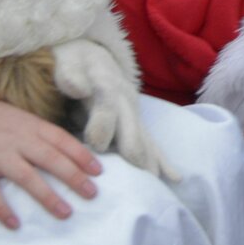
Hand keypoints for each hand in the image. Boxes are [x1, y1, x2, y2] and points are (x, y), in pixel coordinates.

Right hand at [0, 81, 101, 229]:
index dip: (81, 156)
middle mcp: (16, 139)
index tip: (98, 171)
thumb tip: (60, 149)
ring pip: (27, 177)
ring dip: (48, 197)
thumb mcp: (14, 117)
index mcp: (28, 125)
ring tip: (65, 213)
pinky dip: (2, 209)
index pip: (61, 140)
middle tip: (92, 194)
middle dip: (74, 177)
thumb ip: (35, 132)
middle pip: (51, 159)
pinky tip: (14, 224)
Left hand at [52, 34, 178, 181]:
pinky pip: (152, 144)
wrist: (91, 56)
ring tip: (153, 188)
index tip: (96, 144)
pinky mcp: (136, 123)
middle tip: (132, 183)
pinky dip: (163, 161)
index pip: (107, 108)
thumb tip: (79, 88)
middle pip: (134, 132)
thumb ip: (71, 76)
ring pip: (146, 142)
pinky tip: (175, 178)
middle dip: (134, 157)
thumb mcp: (68, 63)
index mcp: (107, 87)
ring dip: (149, 164)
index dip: (102, 127)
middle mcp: (126, 103)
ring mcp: (134, 114)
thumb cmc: (74, 62)